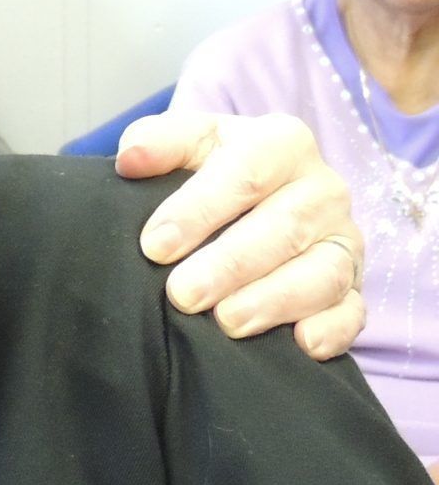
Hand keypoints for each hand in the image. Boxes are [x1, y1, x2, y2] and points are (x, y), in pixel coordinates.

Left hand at [118, 109, 363, 359]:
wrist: (246, 205)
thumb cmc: (210, 173)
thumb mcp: (184, 145)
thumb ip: (155, 140)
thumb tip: (132, 159)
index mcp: (283, 144)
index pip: (247, 171)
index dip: (200, 209)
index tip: (154, 246)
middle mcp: (322, 191)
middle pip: (285, 227)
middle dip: (230, 265)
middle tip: (182, 295)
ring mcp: (342, 242)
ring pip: (322, 272)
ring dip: (274, 300)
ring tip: (227, 322)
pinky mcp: (351, 288)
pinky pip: (352, 312)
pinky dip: (332, 329)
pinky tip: (301, 345)